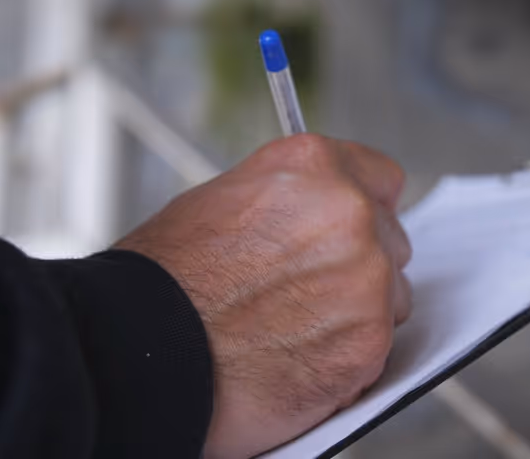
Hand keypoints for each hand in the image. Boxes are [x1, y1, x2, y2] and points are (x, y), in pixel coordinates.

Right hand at [115, 134, 412, 458]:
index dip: (364, 207)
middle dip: (356, 265)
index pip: (381, 179)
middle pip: (388, 241)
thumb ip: (291, 201)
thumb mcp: (224, 200)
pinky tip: (293, 360)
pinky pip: (375, 351)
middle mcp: (351, 214)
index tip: (351, 229)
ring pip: (388, 299)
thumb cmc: (167, 280)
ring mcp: (366, 280)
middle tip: (304, 292)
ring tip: (290, 330)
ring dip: (355, 314)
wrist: (140, 348)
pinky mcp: (367, 344)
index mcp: (315, 167)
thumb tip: (318, 216)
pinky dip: (343, 361)